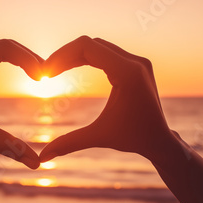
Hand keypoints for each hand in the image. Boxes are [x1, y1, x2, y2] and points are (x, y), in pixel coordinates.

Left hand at [0, 39, 42, 168]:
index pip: (5, 49)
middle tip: (48, 76)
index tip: (43, 78)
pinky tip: (22, 70)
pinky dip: (9, 58)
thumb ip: (6, 145)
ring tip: (39, 74)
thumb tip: (36, 163)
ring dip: (21, 58)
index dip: (29, 60)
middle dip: (30, 60)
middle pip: (6, 45)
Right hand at [40, 36, 173, 162]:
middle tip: (46, 72)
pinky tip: (71, 68)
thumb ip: (69, 143)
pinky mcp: (136, 65)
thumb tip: (42, 158)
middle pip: (91, 44)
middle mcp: (135, 61)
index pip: (87, 46)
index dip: (61, 55)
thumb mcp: (98, 137)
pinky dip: (87, 58)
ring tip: (55, 70)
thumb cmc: (133, 138)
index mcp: (128, 72)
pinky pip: (106, 53)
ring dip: (75, 56)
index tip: (46, 72)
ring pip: (98, 47)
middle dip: (65, 56)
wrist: (160, 140)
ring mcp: (137, 61)